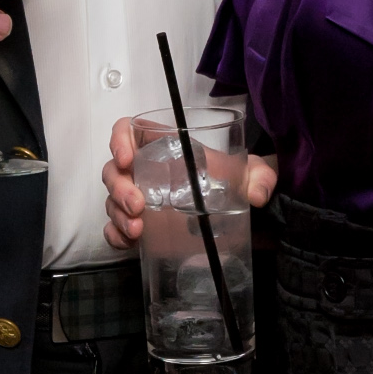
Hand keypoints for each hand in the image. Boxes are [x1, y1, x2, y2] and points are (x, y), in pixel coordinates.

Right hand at [102, 114, 278, 253]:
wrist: (241, 215)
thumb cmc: (237, 184)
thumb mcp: (253, 175)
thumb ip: (260, 176)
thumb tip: (257, 194)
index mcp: (169, 148)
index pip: (132, 131)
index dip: (119, 139)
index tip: (126, 159)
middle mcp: (150, 171)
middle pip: (116, 170)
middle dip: (119, 187)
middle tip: (137, 206)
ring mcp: (143, 199)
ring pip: (112, 200)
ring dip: (117, 214)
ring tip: (136, 230)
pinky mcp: (143, 225)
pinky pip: (116, 227)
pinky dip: (115, 235)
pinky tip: (127, 242)